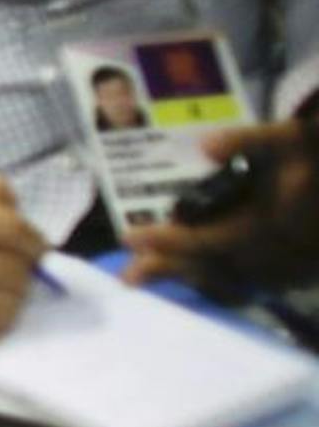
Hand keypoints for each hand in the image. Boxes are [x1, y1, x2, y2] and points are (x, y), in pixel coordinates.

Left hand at [125, 120, 318, 289]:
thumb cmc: (316, 157)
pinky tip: (194, 279)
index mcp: (270, 222)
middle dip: (167, 268)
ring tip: (149, 275)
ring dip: (188, 278)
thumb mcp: (290, 138)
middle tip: (127, 275)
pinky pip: (248, 288)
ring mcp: (289, 270)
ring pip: (229, 282)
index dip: (166, 242)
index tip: (129, 237)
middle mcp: (278, 253)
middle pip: (212, 267)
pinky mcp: (297, 278)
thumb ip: (248, 141)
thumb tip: (206, 146)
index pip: (207, 240)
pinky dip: (217, 285)